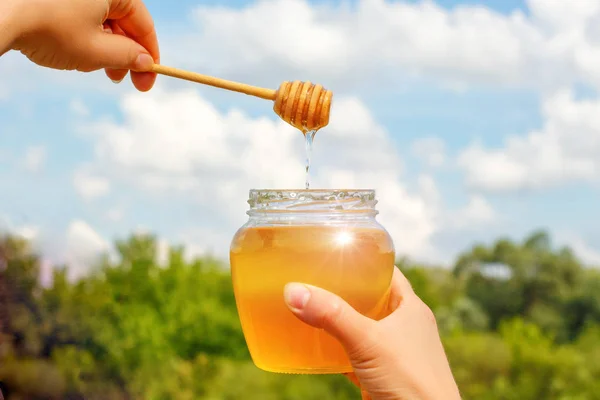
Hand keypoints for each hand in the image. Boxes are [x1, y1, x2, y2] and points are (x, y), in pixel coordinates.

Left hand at [6, 0, 158, 90]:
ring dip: (104, 48)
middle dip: (124, 54)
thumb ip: (128, 57)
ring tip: (93, 67)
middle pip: (123, 23)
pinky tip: (75, 53)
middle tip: (121, 80)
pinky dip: (86, 37)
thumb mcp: (97, 51)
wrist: (1, 15)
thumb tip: (146, 62)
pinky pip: (82, 16)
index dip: (149, 55)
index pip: (143, 24)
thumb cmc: (49, 29)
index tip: (148, 79)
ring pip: (102, 21)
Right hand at [283, 267, 460, 399]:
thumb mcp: (368, 341)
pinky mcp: (383, 375)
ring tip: (311, 309)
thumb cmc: (411, 380)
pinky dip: (339, 352)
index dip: (364, 261)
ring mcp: (394, 352)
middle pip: (371, 299)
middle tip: (315, 280)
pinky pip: (356, 356)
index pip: (387, 273)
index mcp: (411, 308)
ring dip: (340, 322)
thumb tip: (294, 291)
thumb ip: (332, 316)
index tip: (337, 252)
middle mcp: (405, 326)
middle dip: (344, 291)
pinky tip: (318, 349)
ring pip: (362, 328)